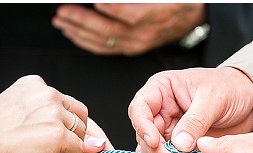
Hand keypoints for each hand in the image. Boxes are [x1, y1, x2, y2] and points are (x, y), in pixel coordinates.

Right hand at [0, 75, 93, 152]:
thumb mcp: (13, 114)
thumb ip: (35, 116)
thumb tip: (53, 134)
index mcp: (36, 85)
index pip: (64, 101)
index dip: (67, 121)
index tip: (63, 136)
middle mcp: (48, 93)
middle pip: (79, 114)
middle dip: (75, 134)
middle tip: (61, 151)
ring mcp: (55, 112)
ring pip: (80, 131)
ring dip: (72, 148)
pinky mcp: (58, 132)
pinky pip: (77, 147)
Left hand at [53, 3, 205, 55]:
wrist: (191, 14)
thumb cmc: (177, 0)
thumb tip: (108, 0)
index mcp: (156, 14)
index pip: (130, 14)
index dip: (111, 9)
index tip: (95, 1)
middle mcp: (144, 34)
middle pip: (108, 30)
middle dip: (81, 21)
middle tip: (62, 12)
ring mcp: (136, 44)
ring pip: (103, 41)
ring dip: (78, 32)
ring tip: (61, 22)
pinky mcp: (131, 49)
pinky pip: (105, 48)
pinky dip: (86, 42)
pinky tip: (74, 35)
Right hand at [129, 66, 252, 152]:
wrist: (250, 101)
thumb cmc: (231, 88)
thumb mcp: (214, 98)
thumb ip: (195, 121)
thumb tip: (178, 144)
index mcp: (162, 90)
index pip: (139, 109)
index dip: (143, 127)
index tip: (156, 141)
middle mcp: (160, 112)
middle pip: (144, 138)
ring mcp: (167, 132)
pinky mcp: (177, 149)